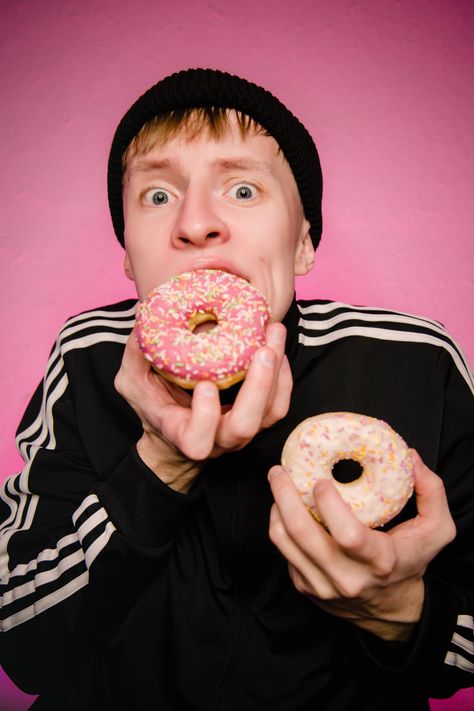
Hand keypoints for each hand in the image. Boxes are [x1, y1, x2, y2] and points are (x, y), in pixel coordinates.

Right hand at [115, 322, 291, 491]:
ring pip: (269, 413)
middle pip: (244, 425)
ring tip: (274, 333)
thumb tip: (145, 318)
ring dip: (276, 374)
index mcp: (182, 432)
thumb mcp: (133, 381)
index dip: (205, 417)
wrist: (175, 432)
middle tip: (263, 349)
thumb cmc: (154, 405)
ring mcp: (240, 431)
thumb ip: (136, 354)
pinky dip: (284, 377)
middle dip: (258, 388)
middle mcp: (216, 438)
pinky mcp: (258, 420)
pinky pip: (279, 405)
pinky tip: (277, 347)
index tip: (205, 386)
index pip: (196, 439)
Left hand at [268, 451, 455, 639]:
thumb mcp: (436, 530)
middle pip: (303, 535)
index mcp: (379, 561)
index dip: (329, 505)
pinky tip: (286, 509)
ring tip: (279, 485)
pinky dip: (281, 526)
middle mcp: (347, 578)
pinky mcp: (306, 588)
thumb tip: (412, 457)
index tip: (320, 481)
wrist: (393, 610)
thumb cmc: (410, 562)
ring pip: (284, 542)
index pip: (348, 535)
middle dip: (285, 496)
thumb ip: (432, 492)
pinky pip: (284, 553)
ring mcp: (323, 586)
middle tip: (279, 471)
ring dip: (277, 508)